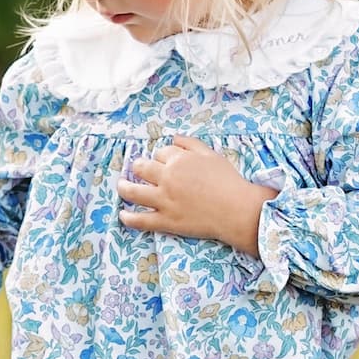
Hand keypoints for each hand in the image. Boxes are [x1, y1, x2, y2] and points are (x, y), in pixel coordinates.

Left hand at [116, 134, 279, 254]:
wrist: (237, 210)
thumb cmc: (228, 181)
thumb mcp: (211, 155)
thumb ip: (190, 144)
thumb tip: (172, 138)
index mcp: (178, 160)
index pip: (159, 153)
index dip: (161, 157)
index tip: (163, 162)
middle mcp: (167, 178)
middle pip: (142, 168)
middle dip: (138, 167)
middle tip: (137, 170)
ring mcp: (164, 200)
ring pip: (133, 192)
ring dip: (124, 187)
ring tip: (121, 186)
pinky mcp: (166, 221)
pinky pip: (140, 220)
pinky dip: (128, 218)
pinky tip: (123, 215)